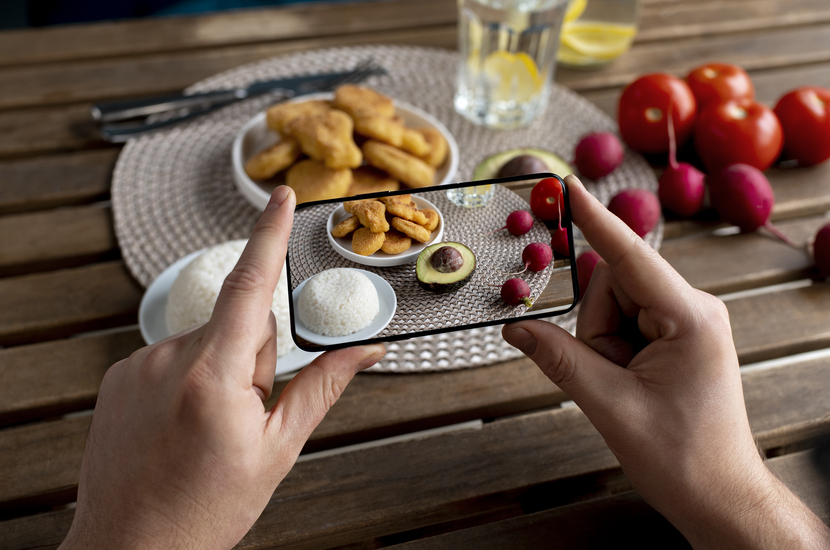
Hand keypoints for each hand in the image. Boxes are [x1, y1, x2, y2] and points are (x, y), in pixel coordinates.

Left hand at [60, 186, 385, 549]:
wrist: (130, 547)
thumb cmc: (204, 509)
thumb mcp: (277, 450)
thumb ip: (322, 388)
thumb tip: (365, 351)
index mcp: (213, 377)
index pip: (250, 287)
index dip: (269, 235)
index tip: (281, 196)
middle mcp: (168, 360)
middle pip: (238, 325)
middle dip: (254, 358)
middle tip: (244, 414)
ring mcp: (137, 366)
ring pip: (206, 341)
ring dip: (220, 369)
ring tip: (208, 426)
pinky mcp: (118, 376)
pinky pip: (173, 354)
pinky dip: (188, 377)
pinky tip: (182, 423)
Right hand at [503, 175, 828, 548]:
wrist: (718, 496)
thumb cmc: (683, 458)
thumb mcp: (611, 406)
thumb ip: (559, 359)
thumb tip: (516, 329)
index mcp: (690, 318)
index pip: (630, 257)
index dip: (595, 221)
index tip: (570, 187)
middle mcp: (693, 309)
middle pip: (613, 286)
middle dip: (595, 328)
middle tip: (608, 375)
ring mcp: (685, 322)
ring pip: (614, 306)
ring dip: (603, 343)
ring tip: (623, 386)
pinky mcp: (676, 336)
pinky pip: (625, 323)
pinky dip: (612, 348)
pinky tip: (627, 381)